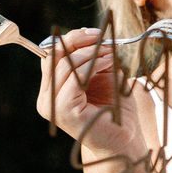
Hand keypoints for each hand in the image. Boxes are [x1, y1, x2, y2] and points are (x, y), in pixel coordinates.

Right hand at [33, 28, 143, 159]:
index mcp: (51, 90)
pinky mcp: (63, 111)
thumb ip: (91, 58)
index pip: (51, 55)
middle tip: (101, 37)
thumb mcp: (102, 76)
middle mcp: (46, 98)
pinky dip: (92, 65)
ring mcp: (52, 106)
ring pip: (63, 65)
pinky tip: (107, 62)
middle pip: (52, 56)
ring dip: (89, 53)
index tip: (94, 33)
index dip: (70, 39)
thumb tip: (91, 35)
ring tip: (110, 52)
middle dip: (77, 41)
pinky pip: (74, 78)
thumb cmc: (116, 110)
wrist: (125, 140)